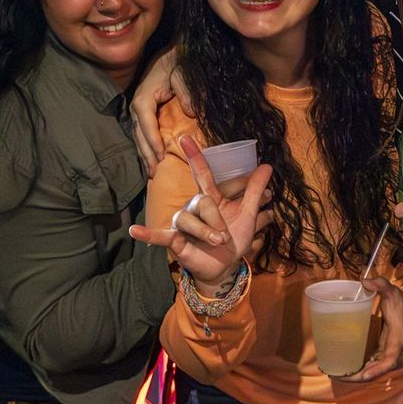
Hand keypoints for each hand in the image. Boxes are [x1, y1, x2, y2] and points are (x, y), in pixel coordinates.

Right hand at [129, 48, 190, 175]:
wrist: (171, 55)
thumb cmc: (177, 65)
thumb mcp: (183, 76)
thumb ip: (187, 94)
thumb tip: (194, 113)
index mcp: (144, 98)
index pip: (146, 123)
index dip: (153, 141)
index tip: (160, 155)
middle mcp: (137, 106)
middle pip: (139, 135)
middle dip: (146, 154)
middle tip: (154, 172)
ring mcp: (138, 110)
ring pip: (138, 137)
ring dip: (144, 154)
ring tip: (151, 172)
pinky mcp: (143, 113)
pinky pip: (142, 133)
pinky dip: (145, 147)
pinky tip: (151, 159)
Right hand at [130, 135, 273, 290]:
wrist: (226, 266)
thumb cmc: (234, 237)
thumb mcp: (248, 214)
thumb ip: (255, 190)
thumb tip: (267, 166)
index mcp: (210, 198)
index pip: (203, 173)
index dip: (195, 156)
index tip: (184, 137)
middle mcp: (193, 207)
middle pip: (202, 201)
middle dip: (217, 219)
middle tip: (225, 235)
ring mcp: (182, 224)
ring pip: (188, 218)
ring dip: (206, 232)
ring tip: (217, 242)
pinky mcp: (175, 241)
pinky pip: (160, 235)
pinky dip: (148, 233)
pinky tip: (134, 231)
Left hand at [336, 276, 402, 382]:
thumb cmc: (402, 306)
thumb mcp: (394, 293)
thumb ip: (381, 285)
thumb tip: (365, 281)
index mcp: (398, 342)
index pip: (389, 361)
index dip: (376, 370)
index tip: (363, 375)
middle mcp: (394, 355)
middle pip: (375, 372)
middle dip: (356, 377)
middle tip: (335, 374)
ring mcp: (389, 359)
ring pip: (371, 373)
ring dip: (354, 376)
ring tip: (333, 373)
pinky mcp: (383, 358)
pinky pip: (370, 368)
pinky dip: (357, 371)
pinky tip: (342, 369)